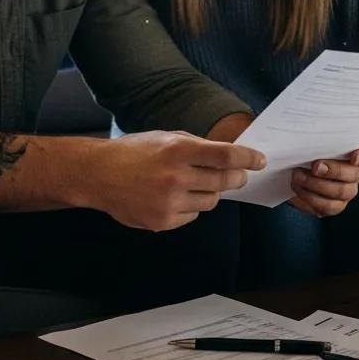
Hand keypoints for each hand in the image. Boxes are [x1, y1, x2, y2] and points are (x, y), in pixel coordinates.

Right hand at [85, 131, 265, 230]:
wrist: (98, 174)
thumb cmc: (135, 152)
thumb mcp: (166, 137)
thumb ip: (197, 146)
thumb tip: (230, 155)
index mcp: (178, 150)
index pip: (225, 156)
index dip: (247, 158)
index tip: (259, 160)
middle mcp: (175, 177)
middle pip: (224, 180)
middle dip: (237, 177)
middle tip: (238, 175)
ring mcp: (169, 202)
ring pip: (211, 201)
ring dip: (210, 192)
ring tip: (193, 183)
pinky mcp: (162, 222)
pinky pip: (193, 215)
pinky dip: (190, 207)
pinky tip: (173, 197)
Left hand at [288, 142, 358, 216]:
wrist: (295, 166)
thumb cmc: (309, 147)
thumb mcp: (315, 138)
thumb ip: (320, 137)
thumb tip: (313, 135)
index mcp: (358, 152)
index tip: (354, 157)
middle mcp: (357, 173)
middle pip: (355, 175)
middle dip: (333, 171)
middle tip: (314, 167)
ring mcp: (347, 191)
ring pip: (340, 193)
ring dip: (316, 186)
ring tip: (297, 177)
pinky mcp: (334, 205)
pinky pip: (326, 208)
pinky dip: (308, 199)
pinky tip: (296, 190)